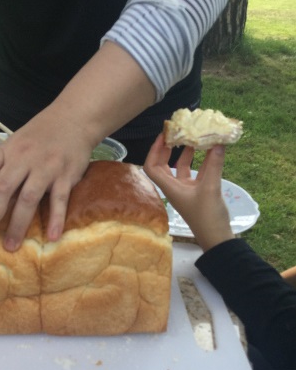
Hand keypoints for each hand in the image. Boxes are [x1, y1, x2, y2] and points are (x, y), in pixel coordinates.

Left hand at [0, 108, 92, 250]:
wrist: (74, 118)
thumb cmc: (40, 134)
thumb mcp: (15, 142)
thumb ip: (0, 164)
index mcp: (6, 151)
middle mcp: (23, 159)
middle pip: (2, 189)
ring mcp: (46, 167)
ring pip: (28, 199)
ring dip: (18, 225)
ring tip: (11, 246)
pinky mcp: (66, 175)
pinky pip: (60, 200)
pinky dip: (56, 219)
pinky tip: (52, 237)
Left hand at [144, 134, 234, 250]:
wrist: (217, 237)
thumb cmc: (208, 216)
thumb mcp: (210, 188)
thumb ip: (214, 164)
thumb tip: (218, 143)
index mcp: (169, 188)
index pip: (151, 167)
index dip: (154, 150)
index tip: (164, 136)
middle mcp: (174, 187)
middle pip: (163, 164)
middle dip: (168, 148)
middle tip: (176, 132)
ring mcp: (185, 189)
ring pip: (180, 167)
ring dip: (185, 152)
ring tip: (192, 137)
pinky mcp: (197, 191)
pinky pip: (195, 172)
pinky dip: (200, 161)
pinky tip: (209, 151)